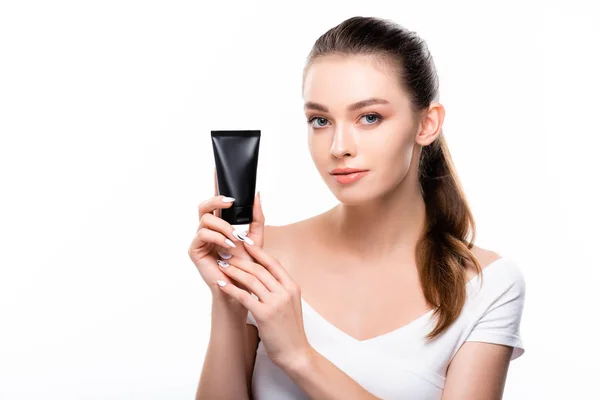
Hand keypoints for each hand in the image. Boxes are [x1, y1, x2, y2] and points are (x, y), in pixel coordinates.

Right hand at [188, 169, 264, 299]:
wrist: (242, 287)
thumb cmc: (246, 264)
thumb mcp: (256, 237)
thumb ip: (256, 217)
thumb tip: (257, 194)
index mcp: (220, 224)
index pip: (216, 201)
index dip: (215, 184)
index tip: (218, 169)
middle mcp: (208, 229)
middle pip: (204, 205)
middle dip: (216, 200)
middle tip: (231, 202)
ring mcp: (200, 239)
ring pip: (205, 219)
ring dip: (223, 226)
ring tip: (235, 238)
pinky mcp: (195, 250)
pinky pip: (202, 234)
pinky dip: (217, 237)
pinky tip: (228, 245)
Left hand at [214, 231, 311, 369]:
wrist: (296, 353)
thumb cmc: (290, 331)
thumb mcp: (291, 304)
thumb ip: (280, 289)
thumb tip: (265, 277)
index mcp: (292, 287)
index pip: (273, 263)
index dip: (258, 251)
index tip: (245, 243)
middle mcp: (285, 292)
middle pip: (260, 269)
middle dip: (241, 260)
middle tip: (227, 255)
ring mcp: (275, 302)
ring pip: (251, 279)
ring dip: (234, 271)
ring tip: (222, 266)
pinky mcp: (264, 314)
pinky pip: (244, 296)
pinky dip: (230, 288)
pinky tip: (221, 283)